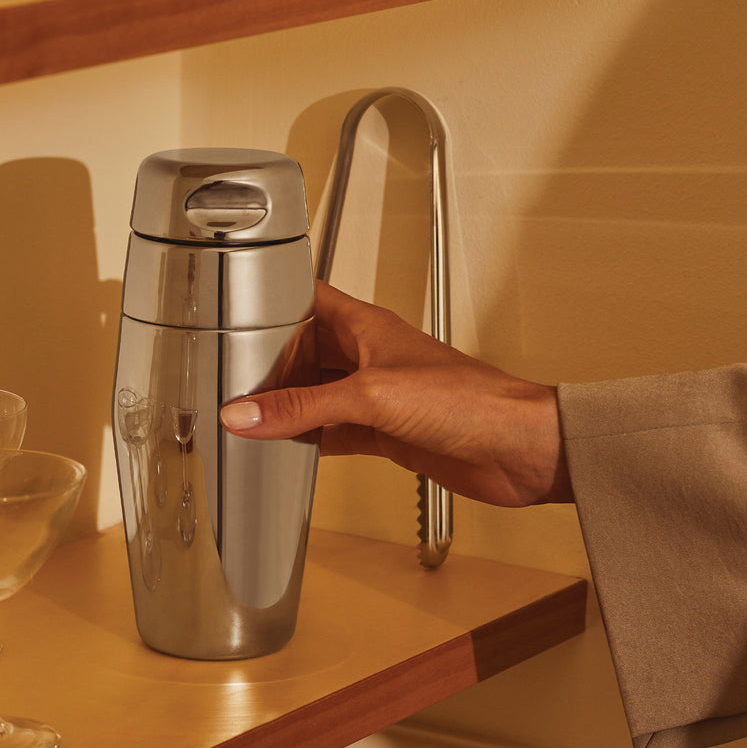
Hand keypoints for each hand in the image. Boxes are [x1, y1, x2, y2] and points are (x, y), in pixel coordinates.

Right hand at [219, 281, 571, 507]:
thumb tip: (245, 415)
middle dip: (268, 366)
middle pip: (302, 352)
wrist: (517, 448)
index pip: (305, 299)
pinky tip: (285, 447)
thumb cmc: (469, 399)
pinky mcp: (385, 434)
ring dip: (285, 407)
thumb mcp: (369, 397)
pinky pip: (331, 431)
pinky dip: (306, 439)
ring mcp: (375, 396)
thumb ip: (302, 408)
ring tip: (247, 417)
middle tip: (229, 382)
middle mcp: (368, 356)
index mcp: (366, 326)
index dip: (270, 300)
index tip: (231, 313)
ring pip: (314, 395)